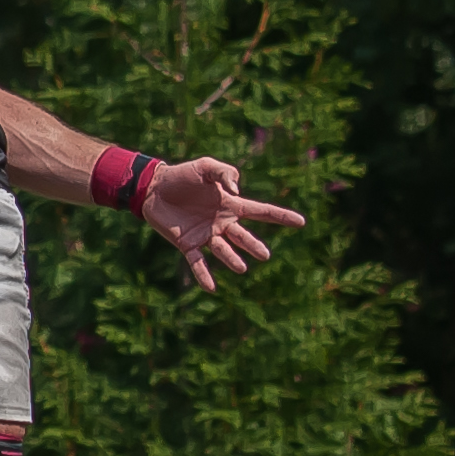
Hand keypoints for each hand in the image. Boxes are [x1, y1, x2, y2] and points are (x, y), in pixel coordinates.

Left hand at [142, 157, 305, 291]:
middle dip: (254, 245)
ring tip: (241, 267)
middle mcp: (221, 223)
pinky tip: (211, 288)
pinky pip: (198, 262)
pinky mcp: (188, 244)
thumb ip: (224, 173)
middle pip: (243, 237)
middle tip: (264, 255)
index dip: (281, 216)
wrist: (153, 187)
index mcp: (230, 205)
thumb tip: (236, 191)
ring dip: (232, 259)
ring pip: (224, 250)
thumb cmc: (181, 176)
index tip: (301, 222)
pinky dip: (204, 275)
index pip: (261, 212)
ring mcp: (205, 235)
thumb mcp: (205, 167)